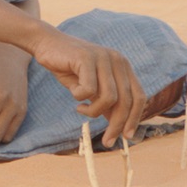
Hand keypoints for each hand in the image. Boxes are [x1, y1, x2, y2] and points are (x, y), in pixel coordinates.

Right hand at [23, 25, 145, 147]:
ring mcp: (103, 57)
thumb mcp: (93, 88)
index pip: (138, 96)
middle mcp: (118, 60)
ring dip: (93, 111)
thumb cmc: (71, 69)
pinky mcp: (87, 57)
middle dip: (116, 125)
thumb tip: (119, 127)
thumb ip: (107, 102)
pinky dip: (79, 97)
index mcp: (123, 67)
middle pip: (126, 100)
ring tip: (81, 108)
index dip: (134, 118)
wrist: (48, 44)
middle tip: (106, 141)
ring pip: (109, 98)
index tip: (127, 137)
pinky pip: (88, 90)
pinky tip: (73, 93)